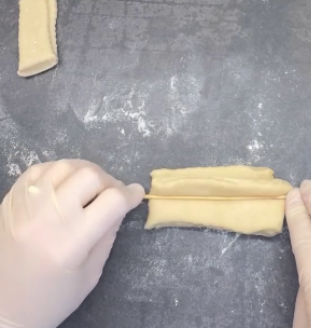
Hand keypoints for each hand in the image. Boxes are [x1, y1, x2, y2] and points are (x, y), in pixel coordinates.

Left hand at [0, 159, 143, 327]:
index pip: (111, 201)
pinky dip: (60, 172)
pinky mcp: (12, 198)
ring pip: (67, 165)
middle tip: (111, 196)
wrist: (1, 306)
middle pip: (90, 175)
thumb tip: (122, 205)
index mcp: (70, 242)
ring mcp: (26, 203)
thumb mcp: (89, 275)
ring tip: (89, 189)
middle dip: (109, 183)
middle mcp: (47, 216)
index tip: (136, 195)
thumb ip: (108, 236)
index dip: (130, 195)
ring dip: (85, 173)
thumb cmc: (50, 298)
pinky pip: (42, 168)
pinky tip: (65, 186)